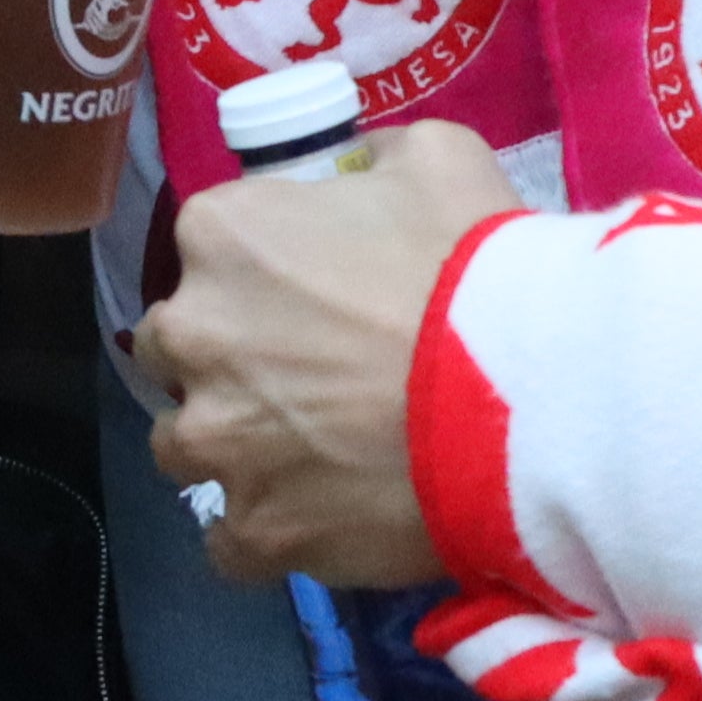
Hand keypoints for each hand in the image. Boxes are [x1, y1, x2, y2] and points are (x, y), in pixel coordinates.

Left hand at [138, 117, 516, 586]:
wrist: (525, 398)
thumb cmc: (474, 267)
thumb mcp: (436, 158)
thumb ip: (373, 160)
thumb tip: (361, 177)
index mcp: (223, 235)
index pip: (209, 248)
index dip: (261, 272)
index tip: (312, 293)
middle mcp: (193, 335)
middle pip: (176, 348)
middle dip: (225, 356)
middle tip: (305, 371)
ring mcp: (218, 442)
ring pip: (185, 445)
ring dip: (232, 443)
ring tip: (309, 451)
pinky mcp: (256, 531)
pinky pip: (228, 542)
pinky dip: (262, 531)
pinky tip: (314, 516)